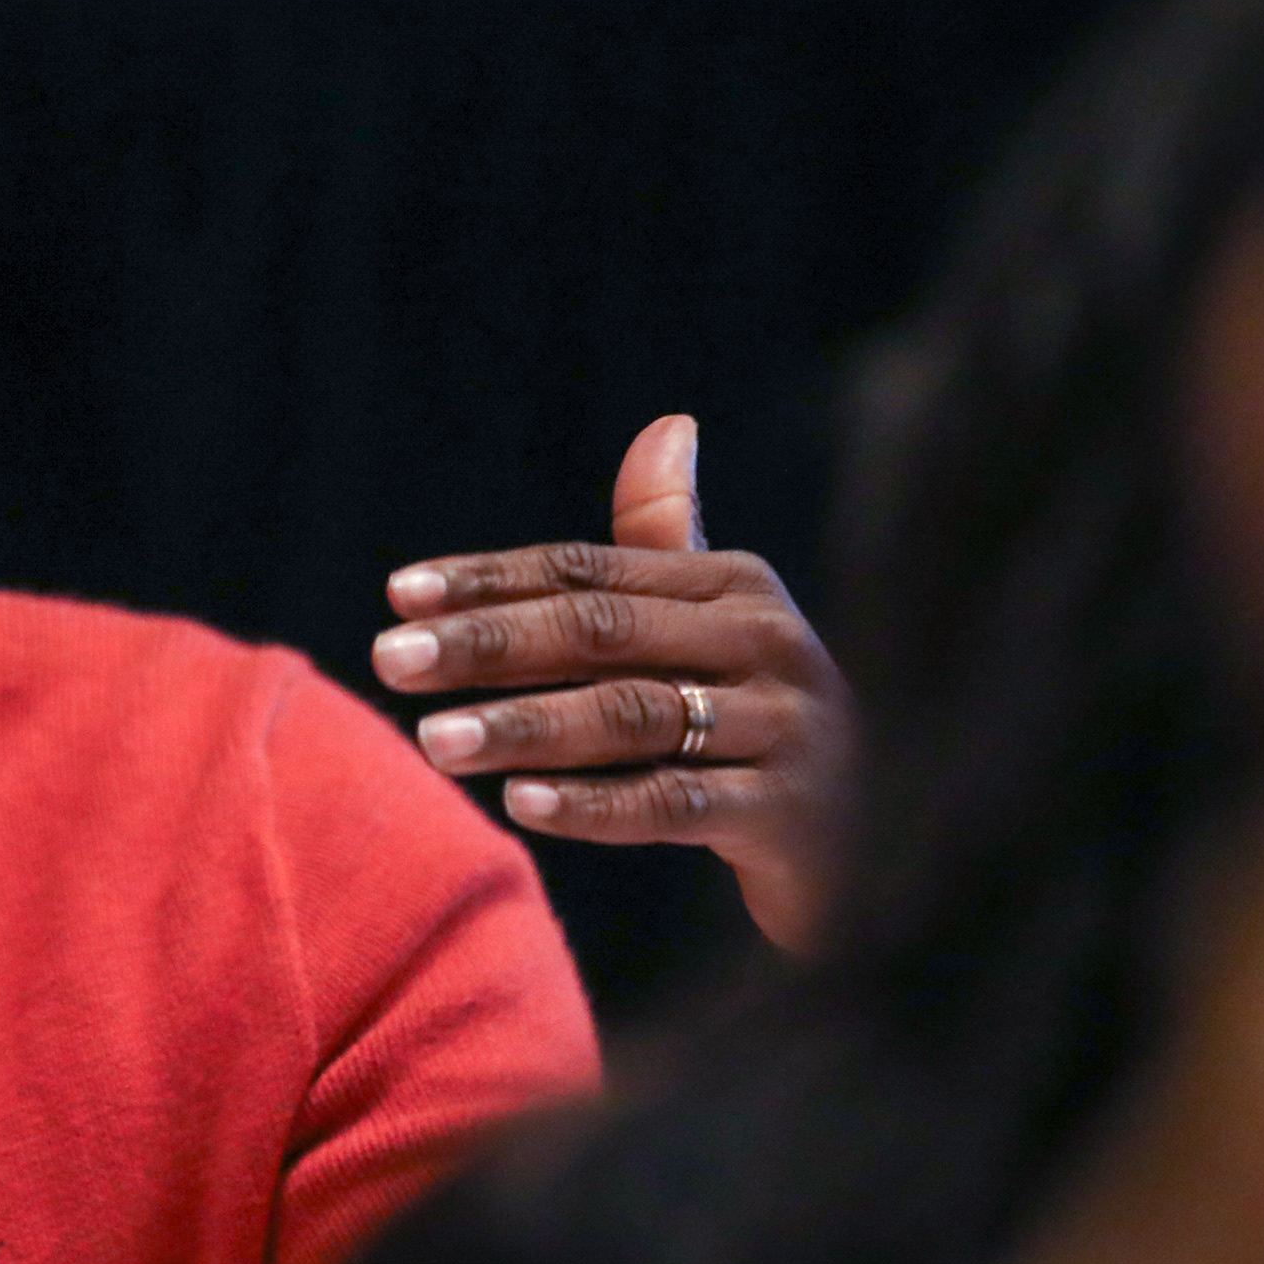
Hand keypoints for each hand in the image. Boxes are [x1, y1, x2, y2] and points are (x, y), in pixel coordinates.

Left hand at [373, 415, 848, 951]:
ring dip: (524, 726)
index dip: (490, 580)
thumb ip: (670, 543)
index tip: (397, 595)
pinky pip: (674, 803)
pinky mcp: (787, 812)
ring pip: (630, 718)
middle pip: (601, 632)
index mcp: (734, 585)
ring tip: (432, 739)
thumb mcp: (720, 626)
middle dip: (488, 644)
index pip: (588, 572)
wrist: (873, 836)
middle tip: (391, 659)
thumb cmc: (763, 718)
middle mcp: (764, 640)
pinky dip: (594, 806)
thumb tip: (667, 426)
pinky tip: (520, 805)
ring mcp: (782, 727)